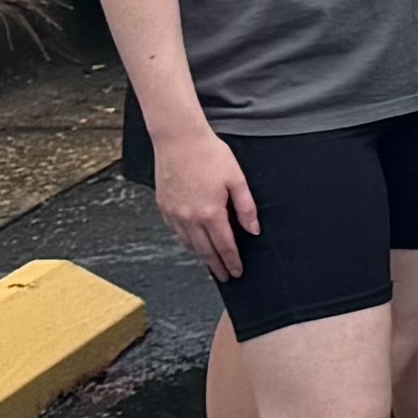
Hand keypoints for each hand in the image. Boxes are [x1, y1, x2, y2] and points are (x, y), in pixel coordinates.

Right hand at [151, 125, 258, 279]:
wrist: (179, 140)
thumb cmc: (210, 155)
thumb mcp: (237, 179)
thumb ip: (246, 207)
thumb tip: (253, 229)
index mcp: (210, 213)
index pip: (224, 246)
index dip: (232, 261)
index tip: (237, 272)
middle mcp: (189, 218)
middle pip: (205, 250)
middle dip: (216, 265)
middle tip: (225, 276)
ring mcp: (174, 214)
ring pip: (188, 243)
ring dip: (201, 255)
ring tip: (211, 262)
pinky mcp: (163, 207)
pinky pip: (175, 232)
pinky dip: (186, 242)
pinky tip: (192, 243)